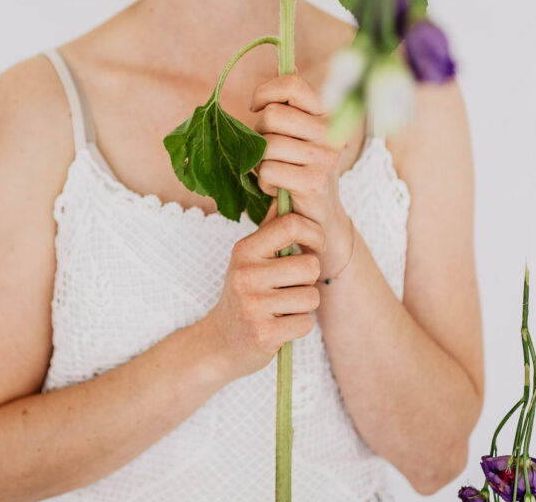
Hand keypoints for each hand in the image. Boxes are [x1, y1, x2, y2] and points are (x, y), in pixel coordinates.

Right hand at [201, 210, 324, 379]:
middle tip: (289, 286)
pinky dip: (299, 326)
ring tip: (282, 306)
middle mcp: (246, 274)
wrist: (220, 342)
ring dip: (304, 305)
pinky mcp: (264, 334)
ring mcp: (254, 305)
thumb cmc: (244, 292)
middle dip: (308, 278)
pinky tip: (280, 325)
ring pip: (311, 296)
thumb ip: (270, 227)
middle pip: (310, 265)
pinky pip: (306, 323)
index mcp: (245, 249)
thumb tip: (286, 193)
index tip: (314, 245)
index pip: (291, 225)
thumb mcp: (249, 257)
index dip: (314, 233)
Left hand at [250, 73, 354, 278]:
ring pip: (267, 145)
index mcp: (328, 113)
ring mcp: (325, 157)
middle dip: (259, 133)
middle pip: (272, 115)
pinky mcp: (314, 182)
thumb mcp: (302, 130)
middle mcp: (331, 132)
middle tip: (268, 149)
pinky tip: (278, 188)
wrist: (320, 217)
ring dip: (261, 162)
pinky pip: (269, 171)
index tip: (257, 106)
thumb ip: (294, 100)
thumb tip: (288, 62)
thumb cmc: (302, 167)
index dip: (266, 91)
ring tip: (275, 170)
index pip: (292, 84)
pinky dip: (264, 182)